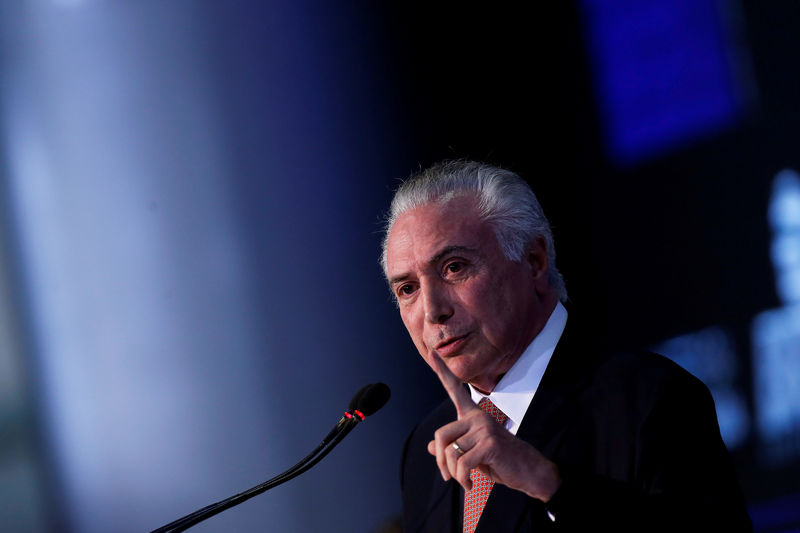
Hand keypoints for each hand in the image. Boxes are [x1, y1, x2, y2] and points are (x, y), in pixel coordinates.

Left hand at [425, 351, 560, 501]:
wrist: (529, 472)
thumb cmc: (500, 461)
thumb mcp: (473, 454)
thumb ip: (453, 448)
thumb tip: (430, 447)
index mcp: (473, 414)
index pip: (454, 390)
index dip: (442, 372)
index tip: (432, 353)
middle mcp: (477, 416)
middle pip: (441, 436)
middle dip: (441, 461)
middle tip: (447, 476)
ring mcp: (484, 428)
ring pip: (451, 453)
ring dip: (454, 474)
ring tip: (464, 481)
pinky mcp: (490, 443)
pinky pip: (462, 463)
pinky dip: (463, 479)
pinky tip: (471, 484)